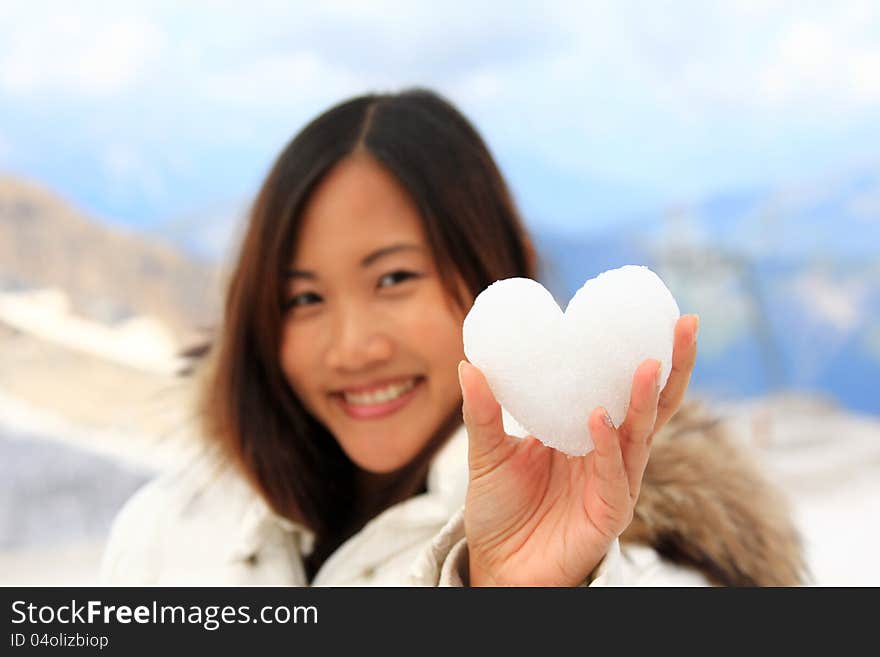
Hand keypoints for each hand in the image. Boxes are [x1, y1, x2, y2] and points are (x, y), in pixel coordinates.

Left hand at [459, 314, 698, 585]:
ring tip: (645, 365)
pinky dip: (607, 448)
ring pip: (640, 437)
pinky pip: (612, 477)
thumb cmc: (500, 509)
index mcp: (589, 434)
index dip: (646, 354)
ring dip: (643, 401)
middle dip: (673, 366)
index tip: (660, 314)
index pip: (625, 389)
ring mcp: (613, 485)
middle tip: (683, 325)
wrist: (495, 564)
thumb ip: (483, 412)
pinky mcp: (607, 515)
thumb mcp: (488, 453)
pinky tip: (598, 420)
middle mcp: (610, 455)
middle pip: (653, 407)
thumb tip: (469, 364)